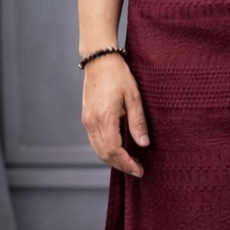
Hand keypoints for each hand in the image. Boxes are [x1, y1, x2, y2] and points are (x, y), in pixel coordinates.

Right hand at [81, 54, 149, 176]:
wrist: (99, 59)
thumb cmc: (118, 75)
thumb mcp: (133, 96)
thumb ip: (137, 121)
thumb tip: (144, 144)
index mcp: (104, 118)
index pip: (114, 150)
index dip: (127, 163)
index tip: (139, 170)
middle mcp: (92, 122)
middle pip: (104, 154)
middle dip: (121, 165)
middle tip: (137, 169)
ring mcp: (86, 121)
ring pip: (97, 150)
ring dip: (112, 160)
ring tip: (129, 162)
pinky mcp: (86, 118)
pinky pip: (94, 141)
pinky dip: (105, 150)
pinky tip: (118, 149)